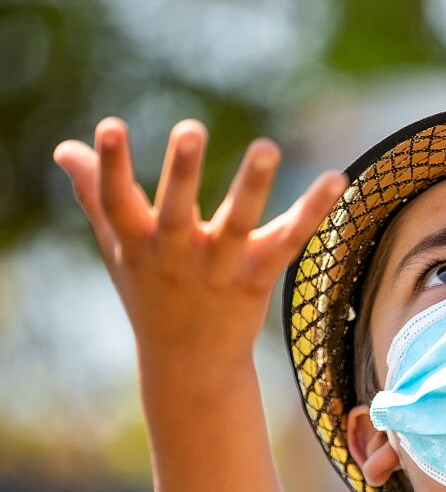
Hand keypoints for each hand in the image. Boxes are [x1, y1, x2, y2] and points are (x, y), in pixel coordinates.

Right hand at [53, 117, 346, 381]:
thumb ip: (96, 195)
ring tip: (266, 146)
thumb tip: (64, 148)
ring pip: (236, 227)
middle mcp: (176, 258)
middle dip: (181, 173)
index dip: (110, 167)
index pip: (117, 202)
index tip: (109, 126)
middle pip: (177, 214)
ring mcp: (219, 270)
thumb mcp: (118, 248)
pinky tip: (336, 177)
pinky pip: (288, 240)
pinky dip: (312, 210)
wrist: (189, 365)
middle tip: (189, 128)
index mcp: (137, 245)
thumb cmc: (149, 293)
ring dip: (250, 187)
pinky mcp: (257, 278)